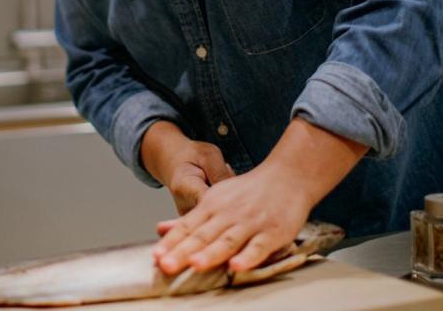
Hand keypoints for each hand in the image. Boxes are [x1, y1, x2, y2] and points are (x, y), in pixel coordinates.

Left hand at [152, 118, 367, 274]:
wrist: (287, 176)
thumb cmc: (249, 192)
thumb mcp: (215, 198)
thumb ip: (190, 219)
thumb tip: (161, 229)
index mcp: (212, 206)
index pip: (187, 227)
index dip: (171, 242)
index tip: (155, 256)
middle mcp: (229, 215)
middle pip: (203, 236)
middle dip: (183, 251)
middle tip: (165, 265)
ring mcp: (251, 223)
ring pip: (228, 240)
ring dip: (211, 253)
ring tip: (195, 265)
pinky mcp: (273, 232)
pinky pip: (259, 247)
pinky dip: (248, 257)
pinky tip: (237, 267)